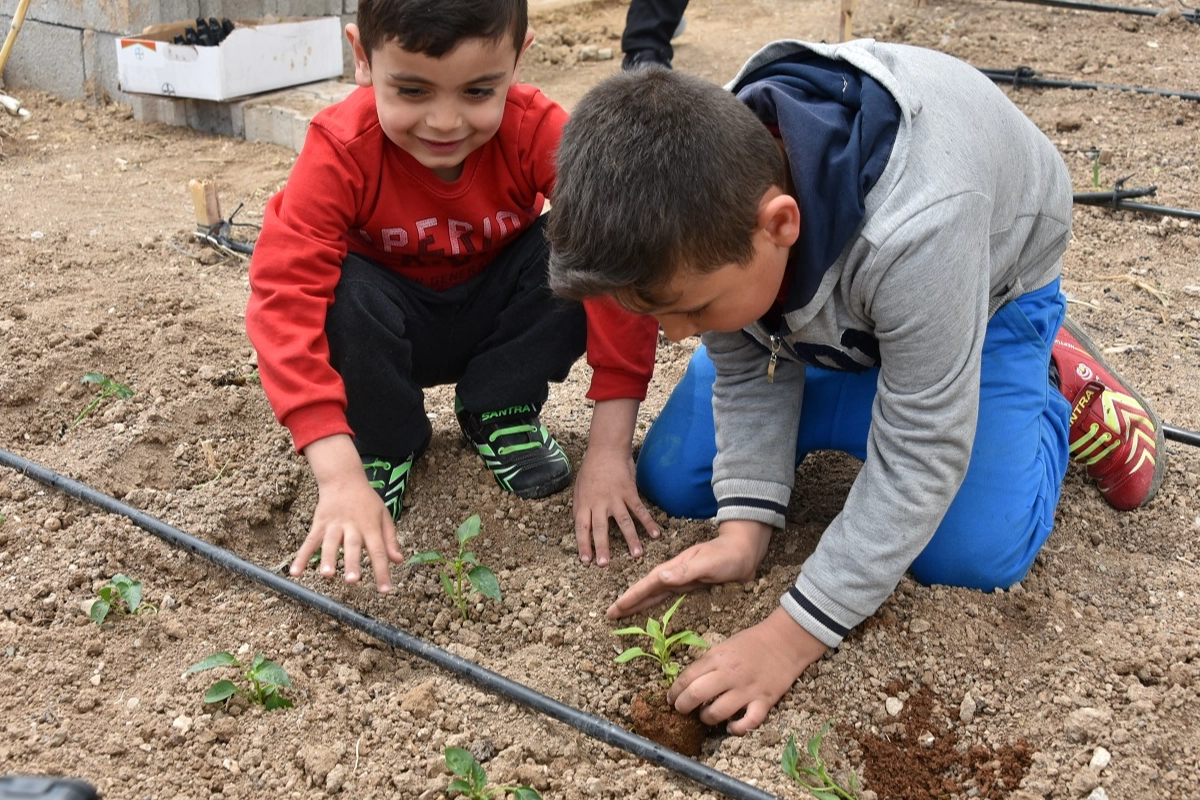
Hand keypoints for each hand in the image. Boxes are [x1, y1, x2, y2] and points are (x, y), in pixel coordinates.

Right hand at [291, 435, 404, 591]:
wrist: (344, 477)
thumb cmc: (367, 501)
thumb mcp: (384, 515)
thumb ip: (390, 539)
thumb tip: (398, 560)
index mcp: (371, 526)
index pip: (379, 551)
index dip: (382, 571)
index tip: (385, 590)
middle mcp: (352, 525)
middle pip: (353, 546)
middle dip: (352, 563)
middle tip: (353, 581)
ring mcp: (334, 524)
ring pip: (330, 543)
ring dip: (328, 559)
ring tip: (327, 575)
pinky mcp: (319, 523)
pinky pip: (309, 541)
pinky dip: (301, 556)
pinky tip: (295, 572)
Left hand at [575, 398, 659, 564]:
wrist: (606, 449)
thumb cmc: (591, 469)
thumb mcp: (579, 488)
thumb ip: (582, 507)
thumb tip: (583, 525)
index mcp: (584, 503)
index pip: (582, 528)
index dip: (583, 544)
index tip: (586, 560)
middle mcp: (599, 503)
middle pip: (600, 529)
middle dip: (602, 548)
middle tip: (605, 564)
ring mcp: (615, 498)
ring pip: (623, 522)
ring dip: (631, 539)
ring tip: (636, 555)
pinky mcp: (629, 492)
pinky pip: (640, 510)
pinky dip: (648, 522)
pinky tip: (656, 534)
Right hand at [606, 520, 771, 618]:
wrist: (745, 551)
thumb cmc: (727, 555)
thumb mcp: (706, 563)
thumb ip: (685, 571)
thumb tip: (659, 577)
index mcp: (675, 569)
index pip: (648, 585)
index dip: (631, 597)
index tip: (615, 609)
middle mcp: (675, 575)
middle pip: (647, 591)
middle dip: (629, 602)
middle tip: (610, 616)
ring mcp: (683, 581)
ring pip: (656, 596)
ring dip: (640, 605)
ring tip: (624, 615)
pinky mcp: (693, 588)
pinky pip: (669, 600)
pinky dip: (657, 606)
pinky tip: (653, 613)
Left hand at [669, 607, 828, 733]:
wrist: (785, 641)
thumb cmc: (753, 641)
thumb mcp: (725, 645)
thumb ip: (708, 663)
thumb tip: (690, 682)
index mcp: (717, 657)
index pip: (687, 677)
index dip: (674, 691)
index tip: (670, 698)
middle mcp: (729, 674)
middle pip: (696, 695)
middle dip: (683, 706)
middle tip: (681, 710)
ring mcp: (747, 689)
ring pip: (717, 712)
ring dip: (707, 718)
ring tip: (706, 716)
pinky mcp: (764, 700)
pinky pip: (748, 722)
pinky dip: (737, 728)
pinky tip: (731, 727)